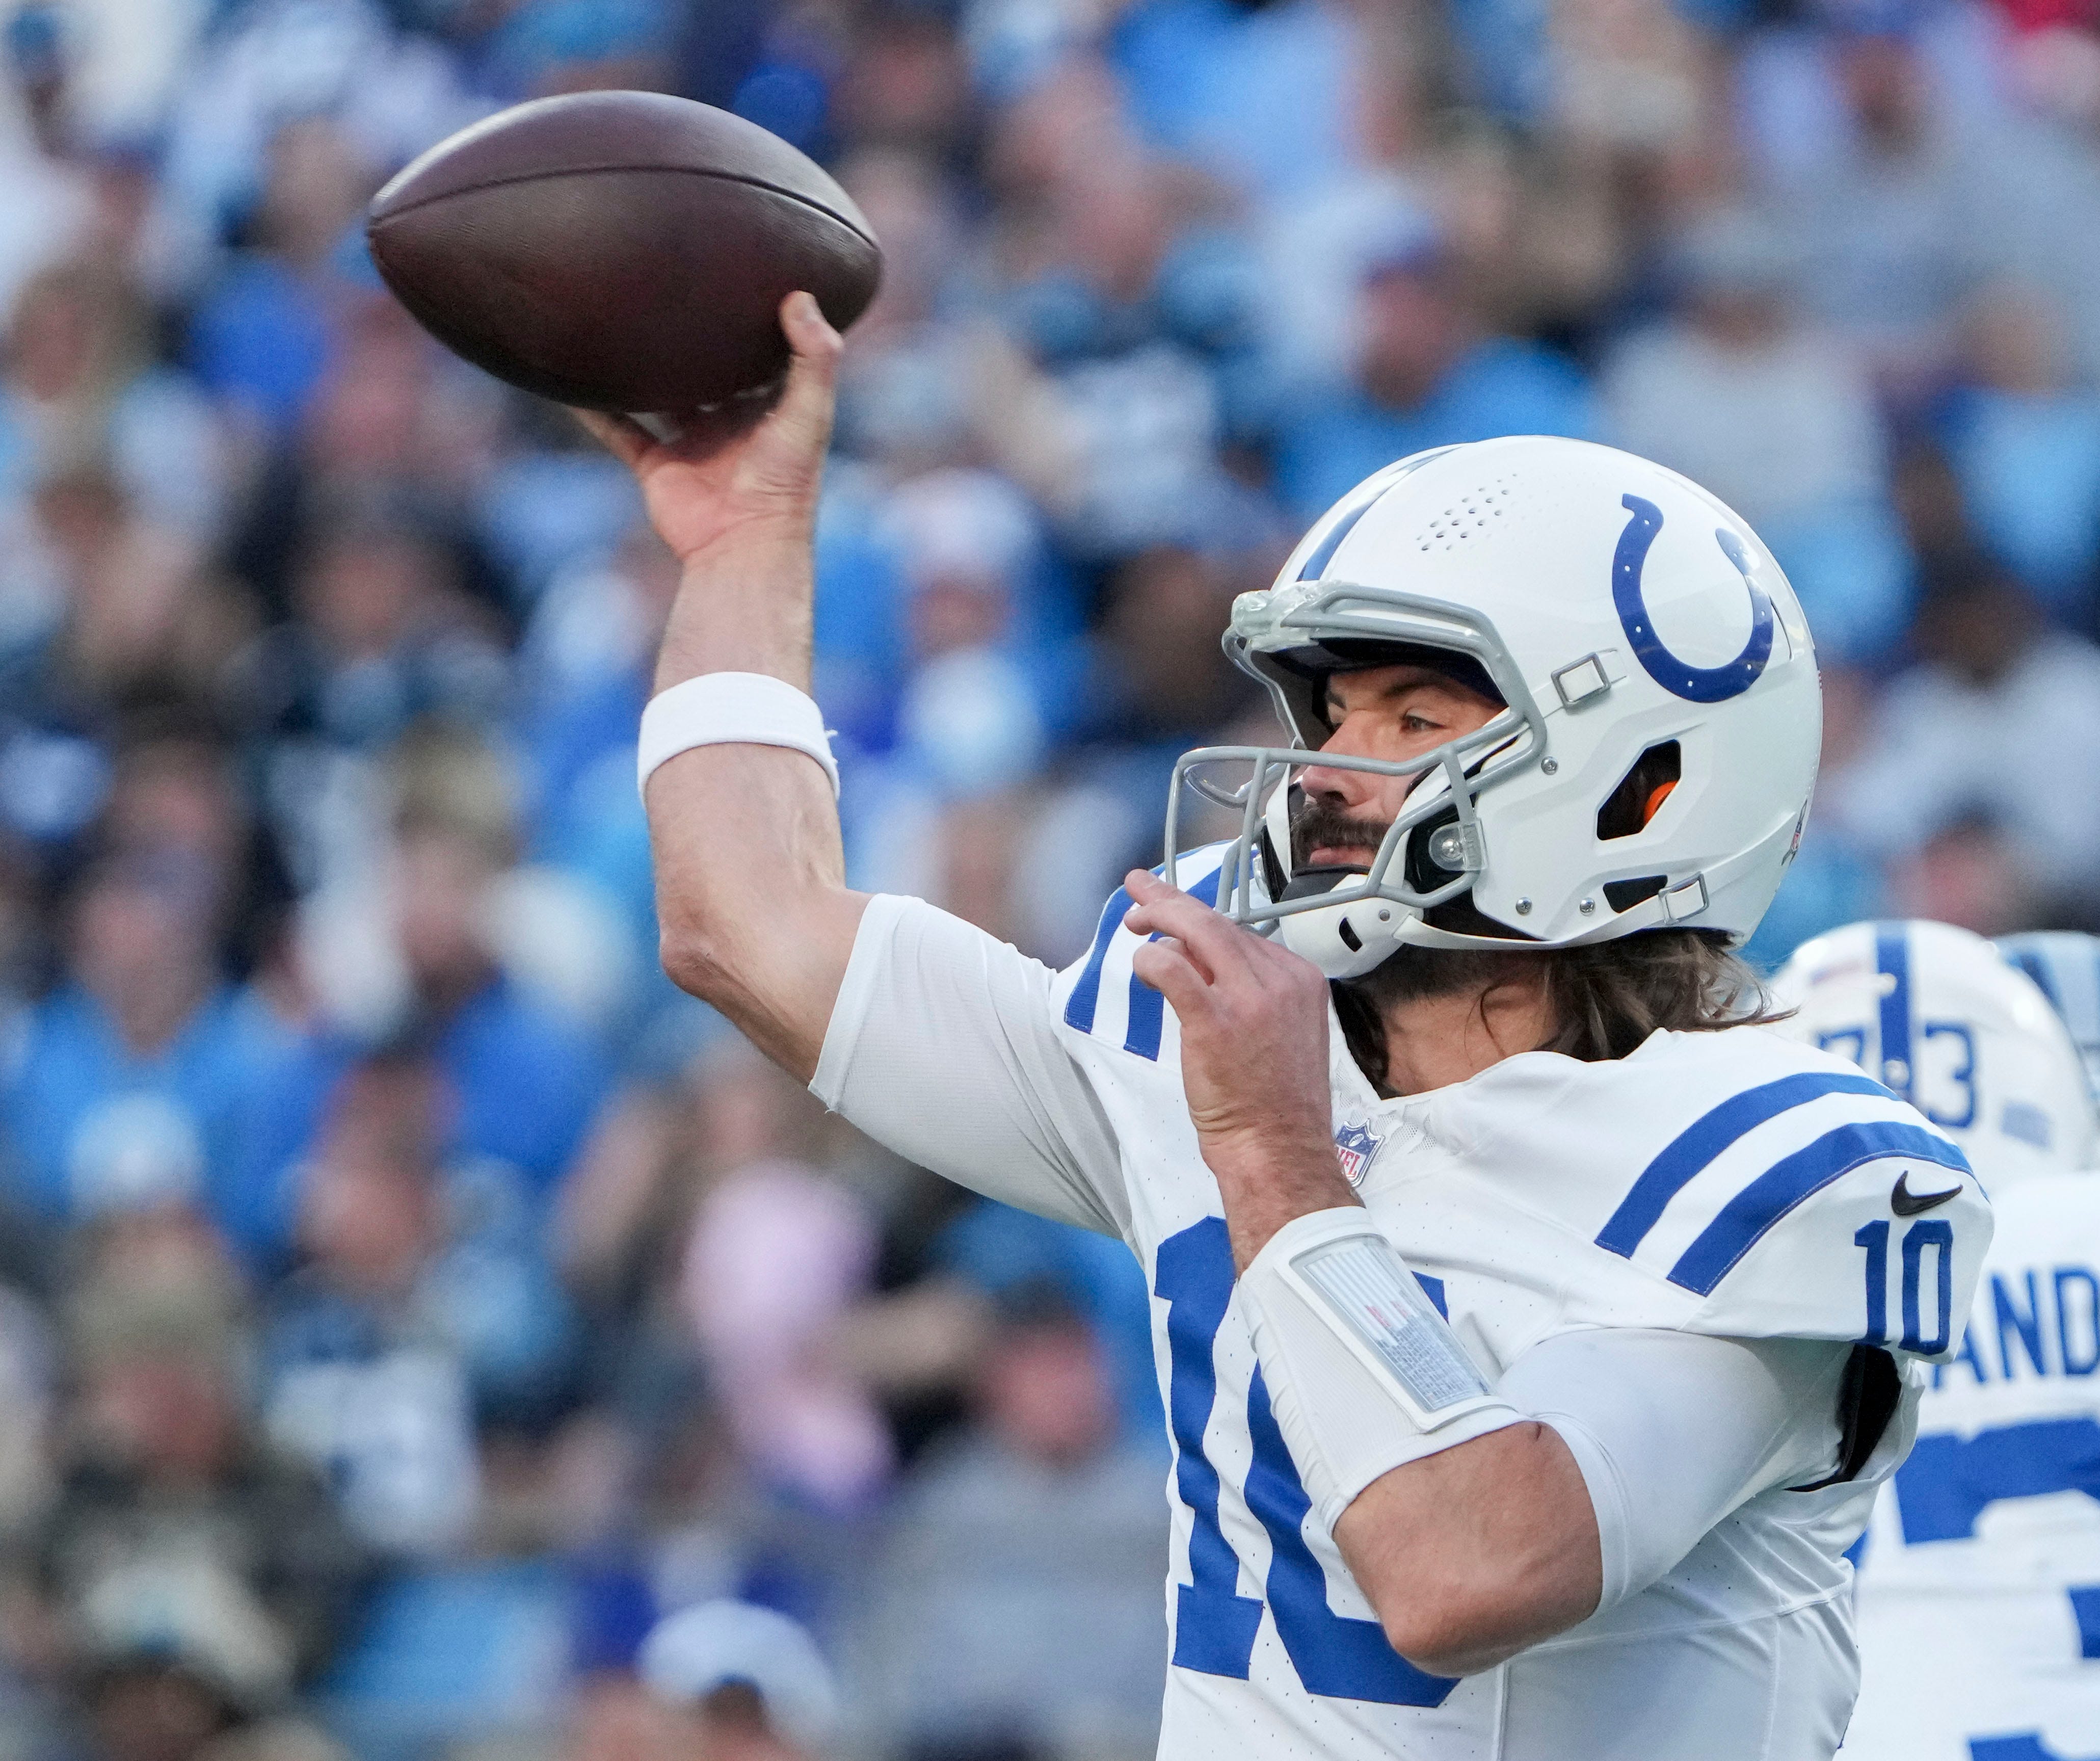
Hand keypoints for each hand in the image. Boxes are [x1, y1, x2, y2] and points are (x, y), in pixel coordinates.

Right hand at [572, 291, 842, 567]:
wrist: (745, 543)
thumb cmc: (786, 481)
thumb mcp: (811, 412)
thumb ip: (815, 357)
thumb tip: (799, 295)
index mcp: (769, 409)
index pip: (763, 356)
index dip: (755, 323)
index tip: (740, 279)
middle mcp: (729, 424)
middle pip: (707, 372)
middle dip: (694, 341)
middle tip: (669, 289)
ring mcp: (692, 444)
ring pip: (659, 396)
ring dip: (640, 369)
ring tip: (616, 323)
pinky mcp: (658, 466)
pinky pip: (620, 430)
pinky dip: (595, 410)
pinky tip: (571, 380)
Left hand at [1123, 869, 1356, 1265]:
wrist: (1279, 1152)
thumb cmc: (1274, 1105)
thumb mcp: (1280, 1033)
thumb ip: (1248, 994)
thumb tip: (1196, 960)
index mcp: (1301, 981)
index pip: (1242, 934)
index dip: (1201, 920)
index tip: (1174, 913)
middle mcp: (1281, 981)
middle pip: (1217, 923)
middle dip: (1173, 902)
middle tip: (1139, 892)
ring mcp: (1251, 999)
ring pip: (1197, 932)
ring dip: (1158, 919)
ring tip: (1133, 921)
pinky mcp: (1216, 1021)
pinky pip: (1173, 969)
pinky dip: (1151, 960)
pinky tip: (1140, 965)